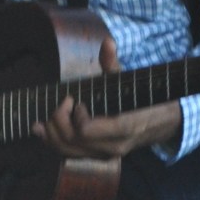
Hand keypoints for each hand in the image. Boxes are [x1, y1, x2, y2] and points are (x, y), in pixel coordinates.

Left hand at [31, 36, 181, 158]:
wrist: (159, 123)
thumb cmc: (141, 99)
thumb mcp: (129, 81)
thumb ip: (114, 65)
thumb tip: (107, 43)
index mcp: (122, 128)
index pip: (86, 130)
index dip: (76, 116)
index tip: (76, 100)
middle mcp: (113, 146)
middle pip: (73, 140)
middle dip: (59, 120)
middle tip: (64, 102)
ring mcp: (105, 154)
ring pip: (68, 151)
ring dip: (51, 134)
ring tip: (41, 120)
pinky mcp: (97, 157)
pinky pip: (70, 155)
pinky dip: (52, 143)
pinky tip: (40, 130)